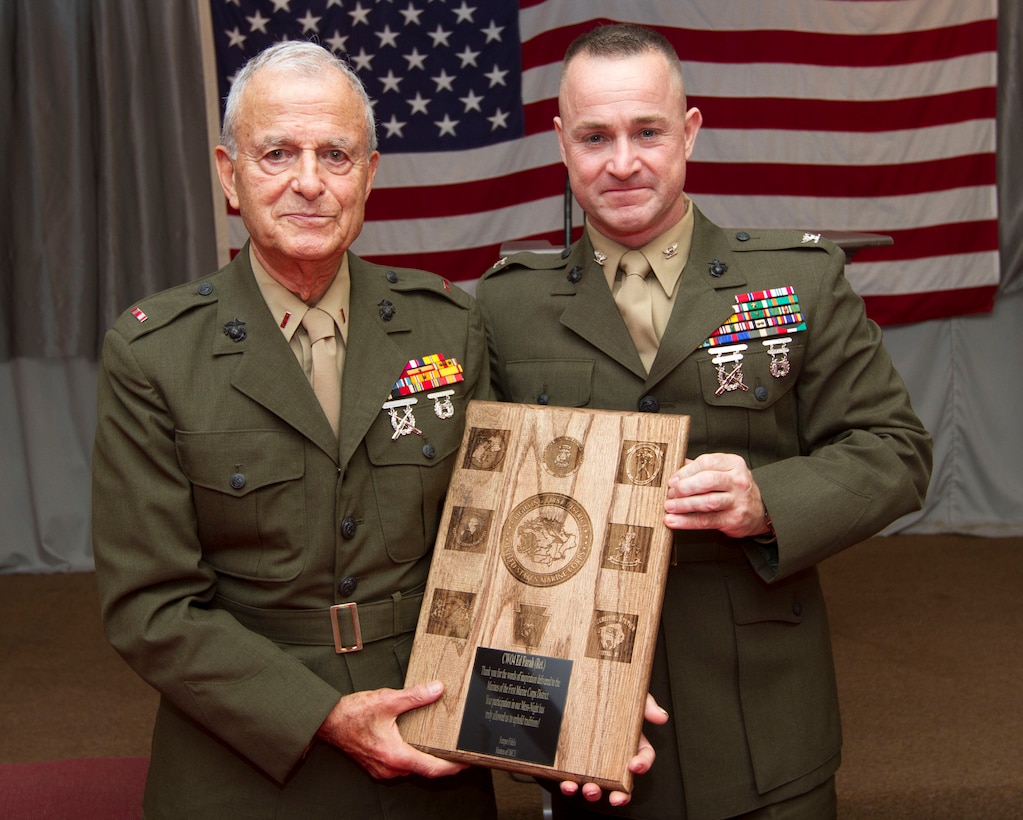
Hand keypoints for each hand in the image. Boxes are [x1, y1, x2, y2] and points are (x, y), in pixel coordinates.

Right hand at [315, 680, 467, 778]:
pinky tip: (417, 744)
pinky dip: (413, 756)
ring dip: (427, 759)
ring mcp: (383, 769)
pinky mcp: (377, 765)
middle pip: (424, 770)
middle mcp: (390, 768)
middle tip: (459, 751)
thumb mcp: (388, 700)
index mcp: (396, 756)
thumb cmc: (353, 714)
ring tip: (442, 746)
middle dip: (443, 763)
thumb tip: (437, 690)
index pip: (433, 768)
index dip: (453, 766)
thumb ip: (415, 696)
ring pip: (412, 768)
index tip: (467, 761)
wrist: (328, 722)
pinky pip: (401, 765)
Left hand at [558, 693, 667, 806]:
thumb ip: (646, 704)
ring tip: (590, 790)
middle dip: (620, 794)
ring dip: (594, 792)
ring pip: (598, 783)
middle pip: (622, 781)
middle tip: (616, 796)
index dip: (642, 764)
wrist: (580, 685)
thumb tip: (660, 717)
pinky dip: (569, 784)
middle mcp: (613, 755)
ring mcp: (593, 760)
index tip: (635, 765)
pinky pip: (573, 777)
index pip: (642, 757)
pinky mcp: (573, 760)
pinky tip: (567, 783)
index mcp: (630, 742)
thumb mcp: (631, 696)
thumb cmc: (610, 697)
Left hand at [664, 453, 770, 538]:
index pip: (706, 462)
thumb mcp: (724, 471)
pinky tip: (673, 521)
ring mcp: (737, 501)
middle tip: (670, 493)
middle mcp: (738, 481)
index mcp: (734, 464)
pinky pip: (706, 520)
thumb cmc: (735, 488)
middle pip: (707, 481)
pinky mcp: (733, 519)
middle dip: (685, 487)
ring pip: (707, 502)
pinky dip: (687, 521)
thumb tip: (675, 464)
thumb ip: (701, 467)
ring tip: (669, 506)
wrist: (759, 511)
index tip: (672, 479)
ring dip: (684, 505)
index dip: (685, 471)